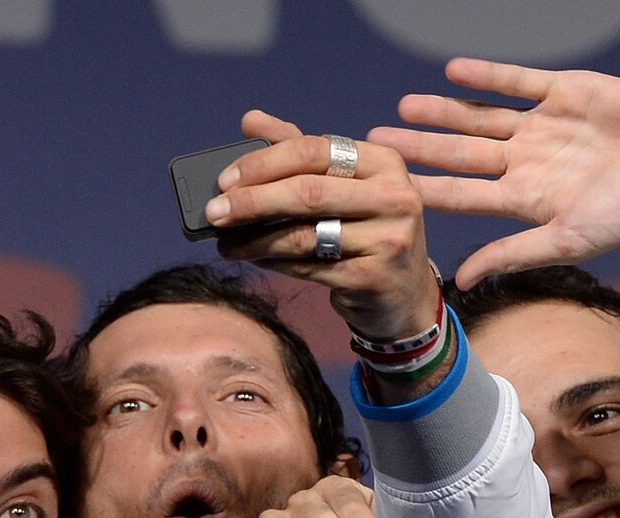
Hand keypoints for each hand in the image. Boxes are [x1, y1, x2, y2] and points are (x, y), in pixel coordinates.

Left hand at [206, 111, 440, 342]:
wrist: (405, 294)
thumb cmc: (366, 231)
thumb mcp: (343, 186)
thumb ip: (299, 151)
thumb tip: (251, 120)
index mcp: (384, 162)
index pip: (313, 151)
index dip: (263, 163)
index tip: (224, 179)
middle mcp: (394, 196)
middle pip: (308, 192)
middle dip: (252, 202)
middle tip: (214, 213)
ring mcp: (388, 239)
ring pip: (304, 234)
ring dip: (255, 240)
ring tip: (226, 243)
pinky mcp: (374, 277)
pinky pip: (309, 267)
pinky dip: (274, 263)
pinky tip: (255, 260)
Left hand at [368, 57, 619, 287]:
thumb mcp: (567, 241)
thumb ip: (512, 254)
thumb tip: (462, 281)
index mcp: (525, 199)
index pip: (462, 194)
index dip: (424, 189)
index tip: (385, 189)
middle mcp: (528, 161)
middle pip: (461, 153)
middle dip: (420, 147)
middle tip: (374, 143)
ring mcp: (544, 126)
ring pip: (482, 116)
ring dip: (444, 110)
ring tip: (405, 106)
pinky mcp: (566, 92)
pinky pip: (519, 81)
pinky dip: (489, 75)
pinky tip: (455, 71)